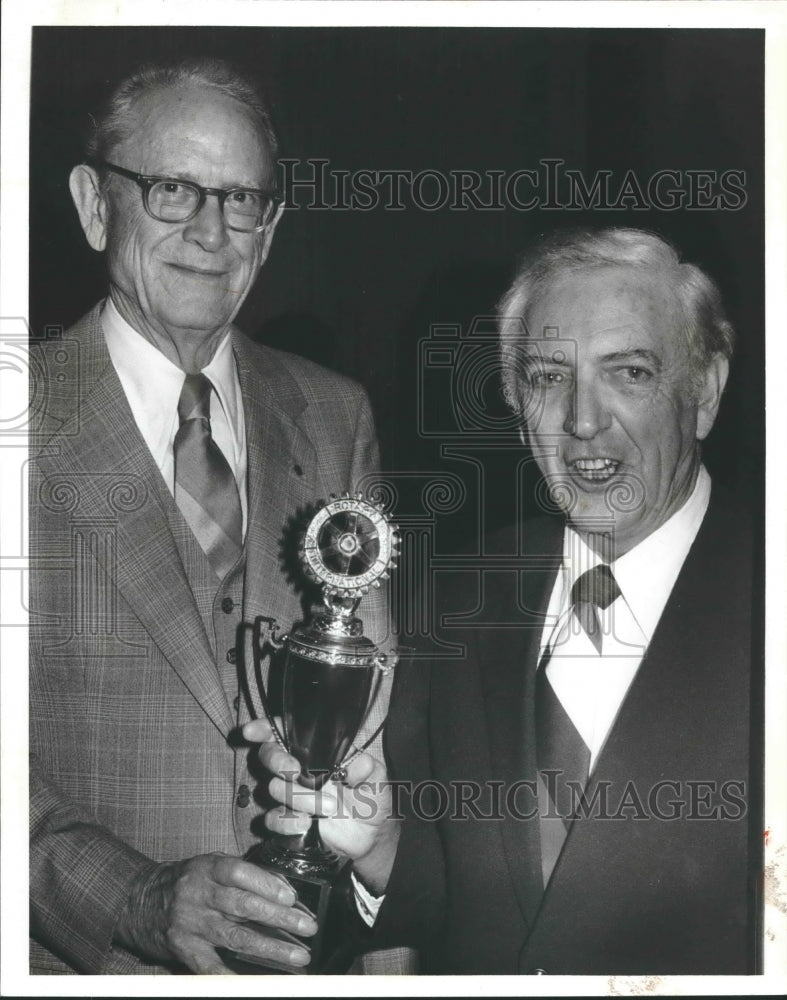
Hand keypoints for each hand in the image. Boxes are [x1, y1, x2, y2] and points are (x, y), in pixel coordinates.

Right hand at [115, 852, 317, 973]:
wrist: (141, 901)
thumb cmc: (186, 881)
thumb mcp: (209, 866)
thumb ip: (241, 874)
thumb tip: (283, 889)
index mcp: (207, 868)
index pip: (239, 873)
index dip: (266, 884)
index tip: (291, 897)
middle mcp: (197, 895)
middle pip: (243, 906)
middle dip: (279, 918)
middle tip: (307, 928)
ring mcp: (190, 924)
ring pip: (235, 937)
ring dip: (270, 948)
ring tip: (297, 956)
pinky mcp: (184, 949)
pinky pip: (211, 966)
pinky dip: (233, 975)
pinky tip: (256, 981)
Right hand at [244, 718, 399, 894]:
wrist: (370, 837)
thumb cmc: (372, 798)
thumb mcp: (377, 779)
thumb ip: (367, 768)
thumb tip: (356, 763)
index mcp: (317, 753)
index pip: (286, 733)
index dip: (265, 728)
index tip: (252, 732)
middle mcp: (299, 770)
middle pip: (269, 755)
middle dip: (277, 760)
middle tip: (294, 770)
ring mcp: (291, 796)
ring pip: (273, 788)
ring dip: (299, 798)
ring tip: (330, 808)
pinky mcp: (288, 821)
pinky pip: (273, 819)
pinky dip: (287, 822)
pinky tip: (306, 825)